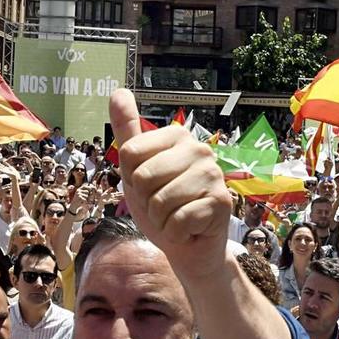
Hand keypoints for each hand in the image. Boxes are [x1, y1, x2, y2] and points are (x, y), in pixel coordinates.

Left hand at [107, 90, 231, 286]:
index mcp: (177, 136)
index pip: (129, 153)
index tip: (149, 186)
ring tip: (175, 217)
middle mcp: (199, 149)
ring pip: (160, 201)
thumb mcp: (136, 169)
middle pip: (143, 177)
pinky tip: (188, 228)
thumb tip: (118, 91)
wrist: (189, 247)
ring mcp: (213, 175)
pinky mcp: (221, 202)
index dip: (131, 178)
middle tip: (163, 206)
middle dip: (146, 201)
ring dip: (160, 220)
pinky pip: (177, 220)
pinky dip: (175, 232)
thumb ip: (127, 131)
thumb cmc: (162, 206)